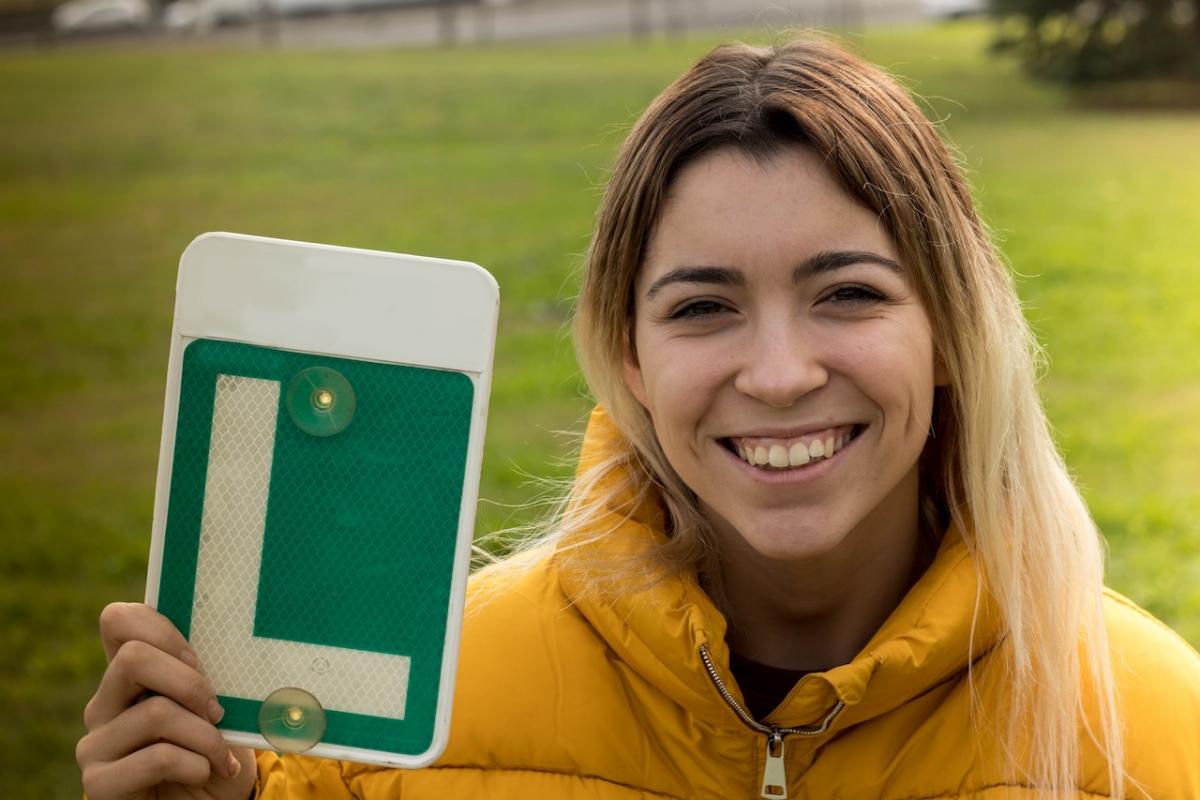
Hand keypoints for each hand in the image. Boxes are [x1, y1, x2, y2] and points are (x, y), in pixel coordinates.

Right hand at [77, 602, 256, 799]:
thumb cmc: (215, 753)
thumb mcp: (218, 707)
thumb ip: (205, 675)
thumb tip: (227, 646)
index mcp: (130, 677)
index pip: (118, 621)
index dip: (159, 627)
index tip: (198, 658)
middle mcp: (104, 704)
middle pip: (132, 658)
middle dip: (189, 682)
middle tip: (217, 710)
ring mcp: (96, 744)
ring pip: (155, 713)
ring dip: (205, 736)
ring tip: (219, 755)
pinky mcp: (99, 782)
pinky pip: (158, 757)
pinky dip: (196, 765)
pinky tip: (204, 774)